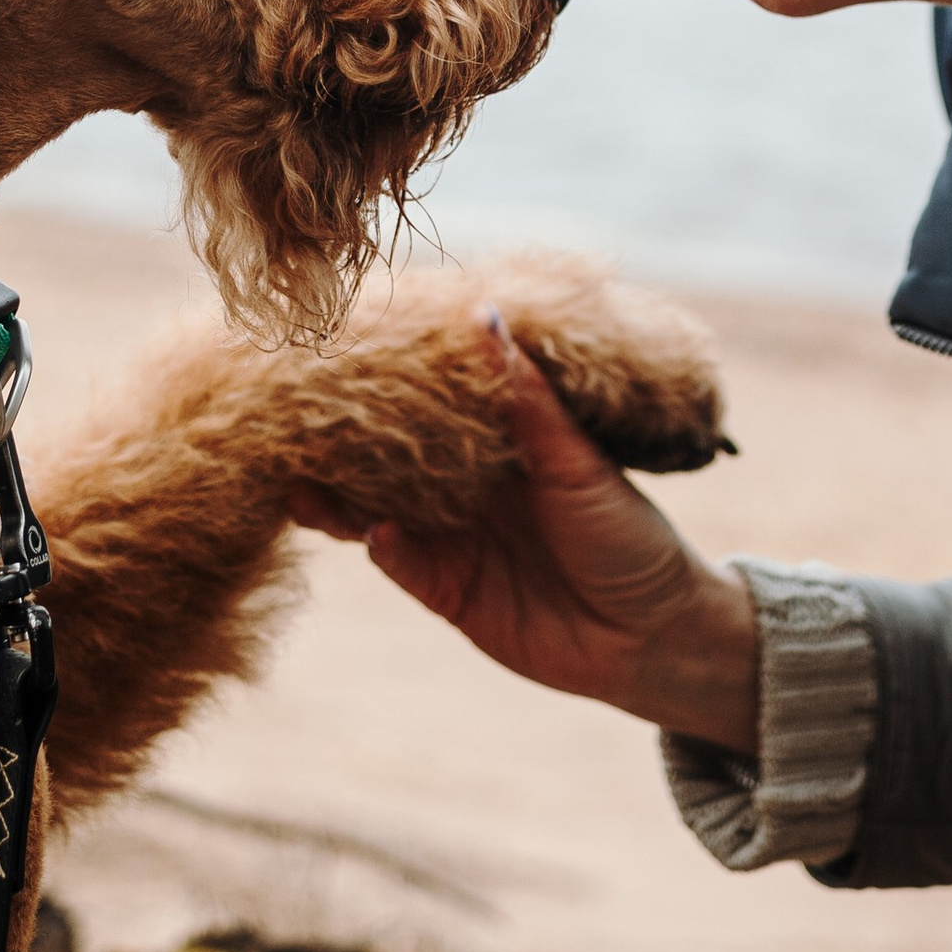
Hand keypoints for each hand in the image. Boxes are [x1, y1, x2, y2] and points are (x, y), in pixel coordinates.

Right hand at [291, 313, 759, 753]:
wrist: (655, 638)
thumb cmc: (631, 536)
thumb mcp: (581, 462)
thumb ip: (528, 398)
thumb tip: (485, 313)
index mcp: (500, 441)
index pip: (431, 400)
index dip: (390, 377)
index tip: (343, 343)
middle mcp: (467, 484)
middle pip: (390, 454)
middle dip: (345, 435)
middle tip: (295, 407)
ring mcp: (453, 538)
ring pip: (379, 507)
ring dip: (342, 493)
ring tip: (302, 472)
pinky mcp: (448, 591)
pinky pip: (401, 562)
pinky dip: (383, 545)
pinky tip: (373, 529)